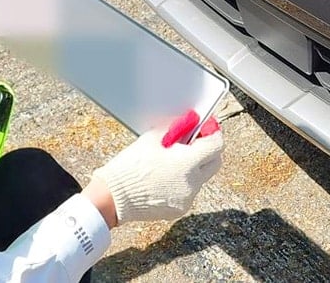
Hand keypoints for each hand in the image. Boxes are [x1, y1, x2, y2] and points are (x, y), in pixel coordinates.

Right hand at [90, 113, 223, 224]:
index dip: (213, 133)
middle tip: (194, 141)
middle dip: (209, 150)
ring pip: (201, 178)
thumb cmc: (130, 166)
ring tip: (171, 161)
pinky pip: (189, 192)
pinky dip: (183, 182)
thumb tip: (191, 120)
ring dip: (193, 167)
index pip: (216, 145)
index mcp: (187, 163)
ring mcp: (187, 198)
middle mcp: (192, 183)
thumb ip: (176, 128)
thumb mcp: (152, 139)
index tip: (206, 128)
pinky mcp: (179, 209)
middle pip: (215, 162)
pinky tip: (164, 177)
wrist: (113, 197)